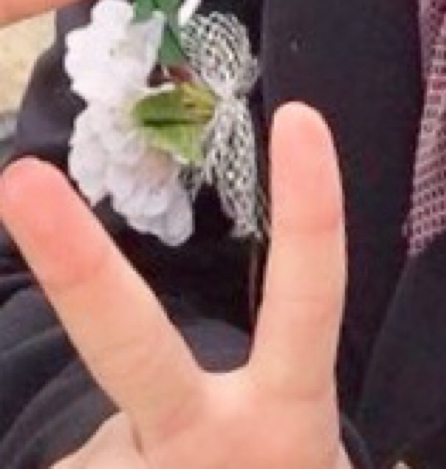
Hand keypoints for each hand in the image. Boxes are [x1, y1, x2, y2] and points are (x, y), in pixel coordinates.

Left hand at [0, 103, 351, 468]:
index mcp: (282, 415)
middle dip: (79, 268)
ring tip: (158, 449)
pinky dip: (102, 462)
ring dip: (114, 456)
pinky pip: (83, 463)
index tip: (302, 117)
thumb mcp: (292, 441)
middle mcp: (215, 443)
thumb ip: (266, 399)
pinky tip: (142, 463)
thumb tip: (154, 407)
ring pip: (90, 446)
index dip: (311, 208)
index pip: (311, 295)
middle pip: (133, 348)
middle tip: (21, 181)